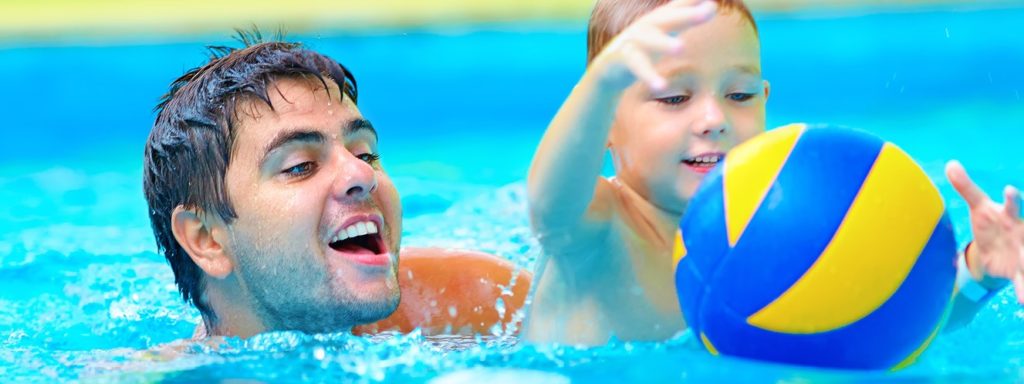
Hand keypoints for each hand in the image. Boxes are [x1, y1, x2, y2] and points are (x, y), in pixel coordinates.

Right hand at [591, 0, 717, 90]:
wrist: (609, 67)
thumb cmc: (643, 46)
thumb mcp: (663, 28)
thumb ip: (685, 15)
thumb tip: (711, 5)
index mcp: (659, 18)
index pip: (679, 6)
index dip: (693, 2)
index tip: (713, 3)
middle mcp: (646, 25)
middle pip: (667, 17)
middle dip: (687, 14)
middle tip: (710, 10)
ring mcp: (632, 40)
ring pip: (649, 40)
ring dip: (663, 43)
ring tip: (680, 48)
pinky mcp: (622, 58)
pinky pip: (636, 66)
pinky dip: (648, 75)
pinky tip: (661, 86)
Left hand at [946, 160, 1023, 303]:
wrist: (996, 250)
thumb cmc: (990, 223)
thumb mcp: (978, 206)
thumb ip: (965, 186)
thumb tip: (950, 163)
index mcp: (1010, 216)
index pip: (1013, 205)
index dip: (1012, 198)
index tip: (1008, 190)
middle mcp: (1021, 233)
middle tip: (1023, 231)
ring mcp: (1022, 252)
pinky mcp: (1018, 271)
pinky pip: (1022, 282)